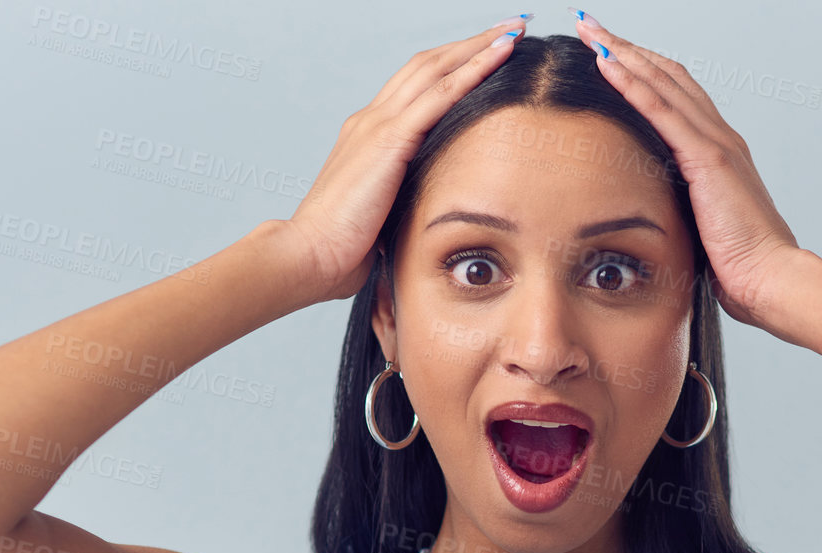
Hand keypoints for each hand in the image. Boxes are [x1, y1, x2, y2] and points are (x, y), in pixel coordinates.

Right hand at [280, 16, 530, 303]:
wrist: (308, 256)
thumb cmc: (341, 251)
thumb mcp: (382, 218)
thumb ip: (405, 203)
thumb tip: (431, 216)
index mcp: (369, 136)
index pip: (416, 86)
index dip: (452, 66)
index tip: (487, 55)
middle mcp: (371, 120)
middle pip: (428, 64)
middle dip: (471, 43)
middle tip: (510, 28)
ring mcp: (377, 125)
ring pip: (436, 69)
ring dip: (478, 46)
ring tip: (513, 31)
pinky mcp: (388, 140)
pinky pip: (440, 95)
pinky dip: (473, 71)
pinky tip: (500, 57)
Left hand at [568, 12, 803, 332]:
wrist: (771, 279)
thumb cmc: (741, 267)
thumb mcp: (704, 230)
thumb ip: (683, 212)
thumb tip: (656, 216)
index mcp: (720, 153)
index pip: (676, 95)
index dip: (643, 70)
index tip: (608, 54)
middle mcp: (720, 138)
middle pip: (668, 75)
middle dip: (627, 48)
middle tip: (591, 27)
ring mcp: (716, 144)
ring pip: (663, 82)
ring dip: (623, 53)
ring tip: (591, 31)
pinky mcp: (708, 159)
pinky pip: (662, 110)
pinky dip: (632, 83)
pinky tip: (607, 64)